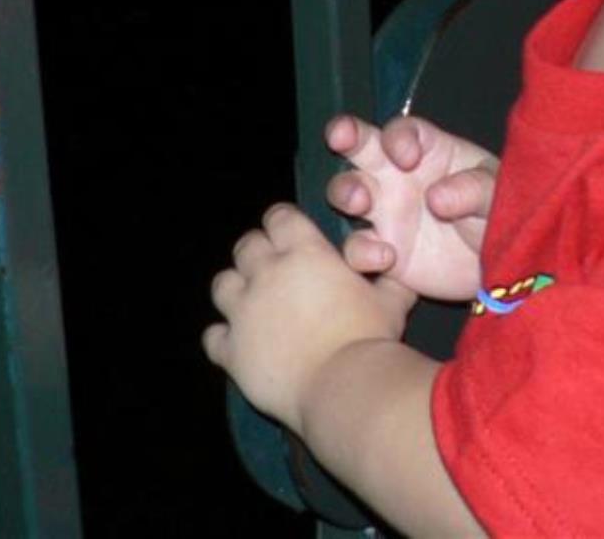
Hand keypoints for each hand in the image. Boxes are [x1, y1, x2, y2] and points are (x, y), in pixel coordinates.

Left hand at [204, 202, 413, 436]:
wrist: (343, 388)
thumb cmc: (371, 336)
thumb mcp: (391, 297)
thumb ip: (385, 275)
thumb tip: (387, 261)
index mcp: (304, 251)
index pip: (279, 216)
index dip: (285, 223)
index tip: (293, 234)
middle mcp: (266, 273)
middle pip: (247, 245)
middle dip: (258, 252)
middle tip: (275, 270)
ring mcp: (243, 312)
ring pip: (222, 284)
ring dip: (236, 289)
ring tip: (253, 304)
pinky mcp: (231, 350)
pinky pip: (212, 336)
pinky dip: (223, 337)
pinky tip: (240, 344)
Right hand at [324, 114, 498, 302]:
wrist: (500, 266)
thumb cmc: (500, 214)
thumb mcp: (498, 196)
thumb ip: (475, 189)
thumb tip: (437, 196)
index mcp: (429, 151)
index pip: (402, 130)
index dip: (398, 137)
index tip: (408, 158)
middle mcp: (397, 175)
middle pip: (361, 145)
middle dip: (346, 134)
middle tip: (341, 138)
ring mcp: (385, 212)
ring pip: (346, 191)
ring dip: (346, 191)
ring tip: (362, 203)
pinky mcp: (380, 250)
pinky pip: (357, 247)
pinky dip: (361, 251)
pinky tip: (385, 257)